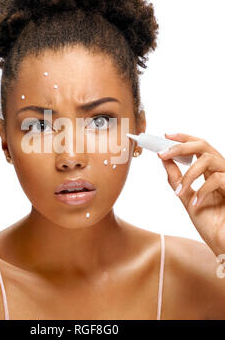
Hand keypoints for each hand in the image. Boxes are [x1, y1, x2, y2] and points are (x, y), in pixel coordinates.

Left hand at [157, 133, 224, 255]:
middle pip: (204, 145)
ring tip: (179, 191)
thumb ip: (177, 179)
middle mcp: (222, 171)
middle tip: (162, 153)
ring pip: (208, 159)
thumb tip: (164, 160)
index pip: (199, 147)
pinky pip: (217, 179)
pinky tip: (195, 203)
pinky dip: (202, 190)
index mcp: (211, 172)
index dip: (183, 138)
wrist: (224, 245)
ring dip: (188, 174)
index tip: (166, 136)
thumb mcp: (187, 198)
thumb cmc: (210, 223)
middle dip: (181, 146)